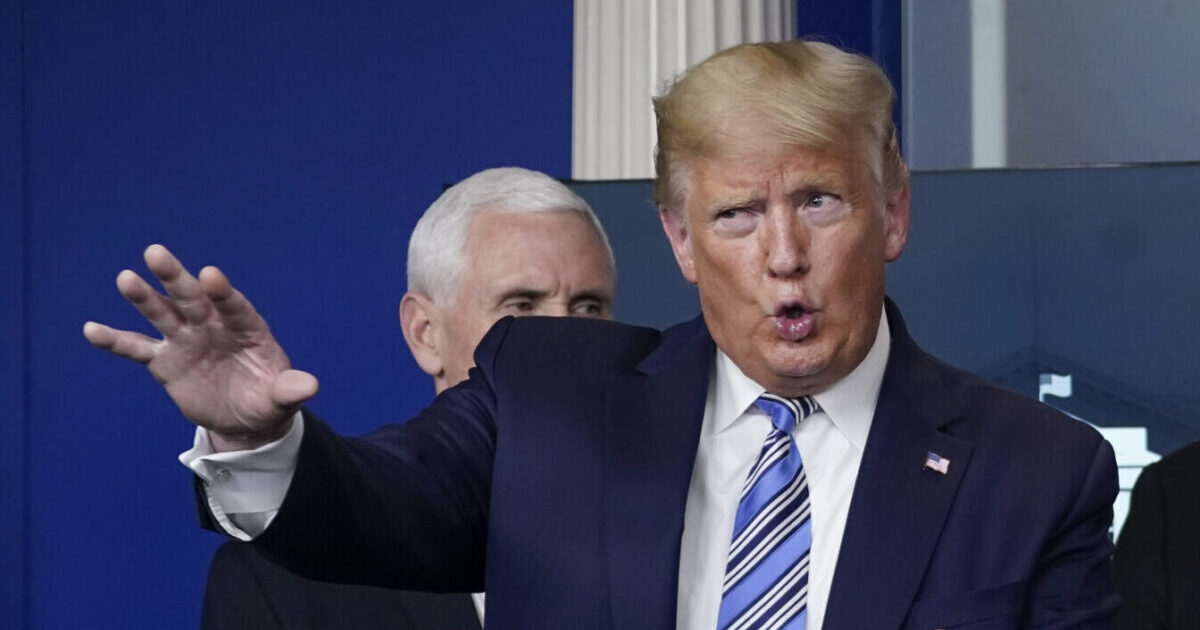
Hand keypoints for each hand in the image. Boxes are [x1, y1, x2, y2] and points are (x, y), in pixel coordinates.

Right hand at [83, 244, 317, 450]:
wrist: (245, 419)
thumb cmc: (267, 399)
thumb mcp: (281, 399)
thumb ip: (290, 389)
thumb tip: (310, 386)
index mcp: (246, 328)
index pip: (234, 306)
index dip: (223, 292)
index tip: (211, 275)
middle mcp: (213, 325)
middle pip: (192, 297)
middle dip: (175, 277)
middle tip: (156, 253)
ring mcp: (186, 340)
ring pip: (162, 313)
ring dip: (144, 298)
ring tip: (125, 279)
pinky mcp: (165, 360)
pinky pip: (137, 348)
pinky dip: (115, 340)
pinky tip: (92, 329)